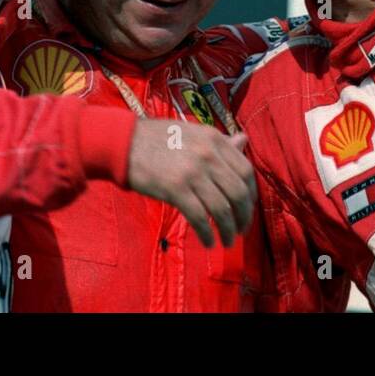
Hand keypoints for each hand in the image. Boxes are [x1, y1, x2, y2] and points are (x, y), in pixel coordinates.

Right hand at [125, 119, 256, 247]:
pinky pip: (199, 217)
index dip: (251, 194)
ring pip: (221, 209)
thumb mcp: (193, 133)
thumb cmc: (157, 137)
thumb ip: (219, 142)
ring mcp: (192, 173)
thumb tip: (244, 140)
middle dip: (244, 216)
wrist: (123, 142)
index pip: (246, 171)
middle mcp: (208, 155)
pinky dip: (206, 234)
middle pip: (238, 193)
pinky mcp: (175, 189)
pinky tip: (207, 242)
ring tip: (227, 241)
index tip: (248, 207)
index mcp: (214, 139)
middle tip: (241, 229)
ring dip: (228, 230)